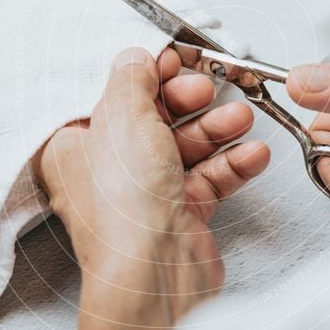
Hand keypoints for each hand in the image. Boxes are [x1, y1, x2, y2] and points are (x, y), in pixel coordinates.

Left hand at [33, 45, 269, 329]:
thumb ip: (131, 78)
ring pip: (187, 148)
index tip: (176, 60)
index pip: (114, 99)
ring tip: (241, 118)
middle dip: (189, 101)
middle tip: (207, 88)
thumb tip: (135, 57)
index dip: (147, 77)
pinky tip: (252, 153)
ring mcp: (148, 195)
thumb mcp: (122, 117)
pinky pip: (211, 179)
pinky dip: (233, 164)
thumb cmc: (124, 206)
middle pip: (155, 120)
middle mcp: (110, 172)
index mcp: (78, 147)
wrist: (155, 272)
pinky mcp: (182, 215)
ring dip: (218, 129)